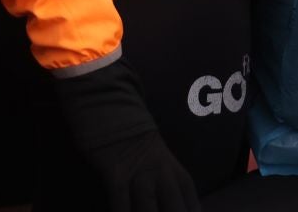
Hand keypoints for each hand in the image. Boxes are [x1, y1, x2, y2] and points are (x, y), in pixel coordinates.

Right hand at [53, 60, 200, 211]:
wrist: (104, 96)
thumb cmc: (124, 122)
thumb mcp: (149, 144)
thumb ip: (158, 166)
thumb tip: (163, 190)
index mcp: (168, 160)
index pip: (188, 191)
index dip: (192, 209)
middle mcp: (157, 167)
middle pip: (174, 204)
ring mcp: (136, 170)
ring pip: (148, 208)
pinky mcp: (114, 172)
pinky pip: (120, 203)